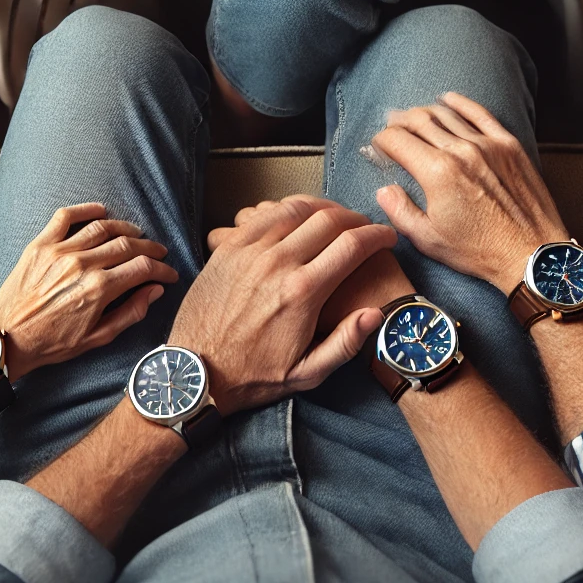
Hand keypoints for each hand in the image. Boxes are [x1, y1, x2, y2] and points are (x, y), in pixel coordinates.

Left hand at [0, 203, 176, 379]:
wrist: (7, 338)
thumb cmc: (51, 342)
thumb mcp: (97, 338)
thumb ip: (130, 312)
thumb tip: (154, 290)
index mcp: (98, 289)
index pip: (142, 268)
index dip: (161, 269)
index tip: (168, 273)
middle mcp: (82, 264)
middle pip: (127, 245)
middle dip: (149, 248)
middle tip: (158, 253)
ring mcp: (60, 251)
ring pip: (102, 227)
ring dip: (125, 228)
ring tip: (136, 234)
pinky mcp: (40, 244)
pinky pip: (66, 216)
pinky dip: (86, 209)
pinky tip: (101, 211)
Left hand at [179, 195, 395, 410]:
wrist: (196, 370)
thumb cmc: (252, 375)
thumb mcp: (307, 372)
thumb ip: (345, 342)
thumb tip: (376, 313)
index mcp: (303, 293)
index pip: (352, 245)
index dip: (377, 236)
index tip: (386, 237)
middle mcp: (277, 264)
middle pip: (328, 219)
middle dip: (355, 218)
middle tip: (364, 227)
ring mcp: (250, 251)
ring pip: (296, 208)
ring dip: (322, 207)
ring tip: (335, 218)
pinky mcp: (228, 248)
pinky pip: (263, 214)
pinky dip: (286, 209)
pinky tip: (296, 219)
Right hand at [368, 93, 565, 293]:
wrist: (530, 253)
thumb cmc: (480, 251)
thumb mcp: (429, 239)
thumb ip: (400, 211)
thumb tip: (384, 189)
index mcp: (437, 173)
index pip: (397, 140)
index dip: (381, 141)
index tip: (377, 148)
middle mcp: (461, 150)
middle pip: (419, 121)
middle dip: (398, 122)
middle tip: (390, 128)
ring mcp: (487, 144)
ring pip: (446, 114)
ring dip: (424, 112)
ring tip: (413, 117)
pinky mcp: (508, 145)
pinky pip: (479, 114)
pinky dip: (460, 103)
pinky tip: (448, 99)